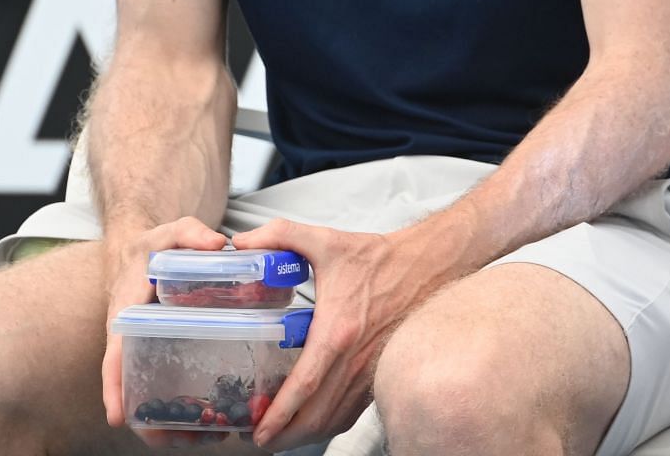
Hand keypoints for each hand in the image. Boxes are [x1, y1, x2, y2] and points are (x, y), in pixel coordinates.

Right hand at [99, 216, 230, 447]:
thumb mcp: (172, 231)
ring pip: (153, 392)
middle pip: (133, 387)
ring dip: (173, 420)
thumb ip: (190, 233)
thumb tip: (218, 244)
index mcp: (125, 313)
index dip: (114, 387)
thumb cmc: (155, 245)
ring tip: (207, 437)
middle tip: (181, 438)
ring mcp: (147, 349)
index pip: (115, 355)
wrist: (147, 251)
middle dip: (151, 419)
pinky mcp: (164, 352)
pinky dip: (186, 404)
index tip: (117, 417)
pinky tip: (214, 418)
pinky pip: (170, 382)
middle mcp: (132, 338)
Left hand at [229, 217, 461, 451]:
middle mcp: (356, 358)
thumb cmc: (378, 257)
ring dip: (306, 435)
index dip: (280, 413)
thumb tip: (242, 242)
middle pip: (317, 415)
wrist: (427, 265)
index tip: (259, 430)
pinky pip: (352, 411)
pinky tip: (315, 422)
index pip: (305, 384)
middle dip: (286, 436)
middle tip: (262, 441)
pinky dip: (330, 424)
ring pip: (335, 419)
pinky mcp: (381, 373)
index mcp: (338, 329)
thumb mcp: (325, 240)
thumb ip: (280, 234)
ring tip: (282, 437)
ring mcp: (371, 370)